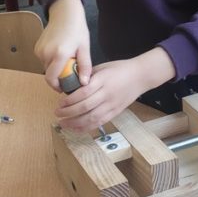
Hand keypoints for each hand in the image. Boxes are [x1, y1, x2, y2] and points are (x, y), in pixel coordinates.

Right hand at [34, 0, 90, 89]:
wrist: (65, 12)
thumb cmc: (77, 29)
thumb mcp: (84, 48)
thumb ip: (84, 66)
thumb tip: (84, 83)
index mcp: (59, 54)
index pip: (52, 79)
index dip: (57, 87)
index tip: (64, 88)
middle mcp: (46, 53)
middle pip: (50, 74)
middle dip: (59, 77)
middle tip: (69, 72)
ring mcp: (39, 50)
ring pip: (46, 67)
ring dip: (55, 68)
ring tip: (66, 59)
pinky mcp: (37, 47)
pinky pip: (43, 60)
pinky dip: (51, 61)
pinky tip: (59, 52)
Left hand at [54, 47, 175, 132]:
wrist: (140, 76)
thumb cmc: (120, 69)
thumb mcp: (102, 68)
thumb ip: (88, 77)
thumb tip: (71, 86)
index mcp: (103, 80)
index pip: (83, 93)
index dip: (70, 100)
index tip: (59, 103)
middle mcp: (107, 94)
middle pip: (85, 107)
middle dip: (69, 112)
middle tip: (57, 113)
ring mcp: (112, 105)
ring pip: (92, 118)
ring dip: (75, 123)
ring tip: (63, 123)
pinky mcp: (116, 112)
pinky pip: (99, 122)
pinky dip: (86, 127)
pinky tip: (76, 128)